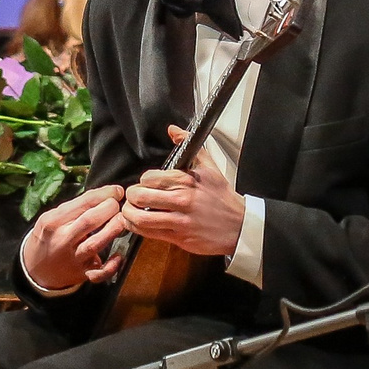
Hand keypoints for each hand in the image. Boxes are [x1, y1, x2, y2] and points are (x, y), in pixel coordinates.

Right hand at [21, 184, 130, 291]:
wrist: (34, 268)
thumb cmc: (50, 237)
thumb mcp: (52, 217)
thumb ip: (75, 207)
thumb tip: (105, 194)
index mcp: (53, 221)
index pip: (83, 203)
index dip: (104, 195)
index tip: (117, 191)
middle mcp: (62, 240)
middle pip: (89, 221)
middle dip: (109, 209)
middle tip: (118, 205)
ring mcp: (73, 258)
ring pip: (95, 244)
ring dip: (112, 230)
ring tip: (122, 221)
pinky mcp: (82, 273)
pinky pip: (99, 273)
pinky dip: (111, 266)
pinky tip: (118, 256)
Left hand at [119, 124, 245, 257]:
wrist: (239, 225)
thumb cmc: (222, 198)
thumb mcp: (209, 167)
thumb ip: (189, 145)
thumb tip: (174, 130)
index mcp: (186, 180)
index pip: (149, 178)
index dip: (142, 181)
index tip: (144, 184)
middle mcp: (182, 200)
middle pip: (140, 197)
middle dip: (131, 196)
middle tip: (133, 197)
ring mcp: (180, 220)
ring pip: (141, 218)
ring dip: (129, 214)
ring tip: (130, 211)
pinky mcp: (179, 237)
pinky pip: (149, 234)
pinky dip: (137, 228)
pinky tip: (137, 224)